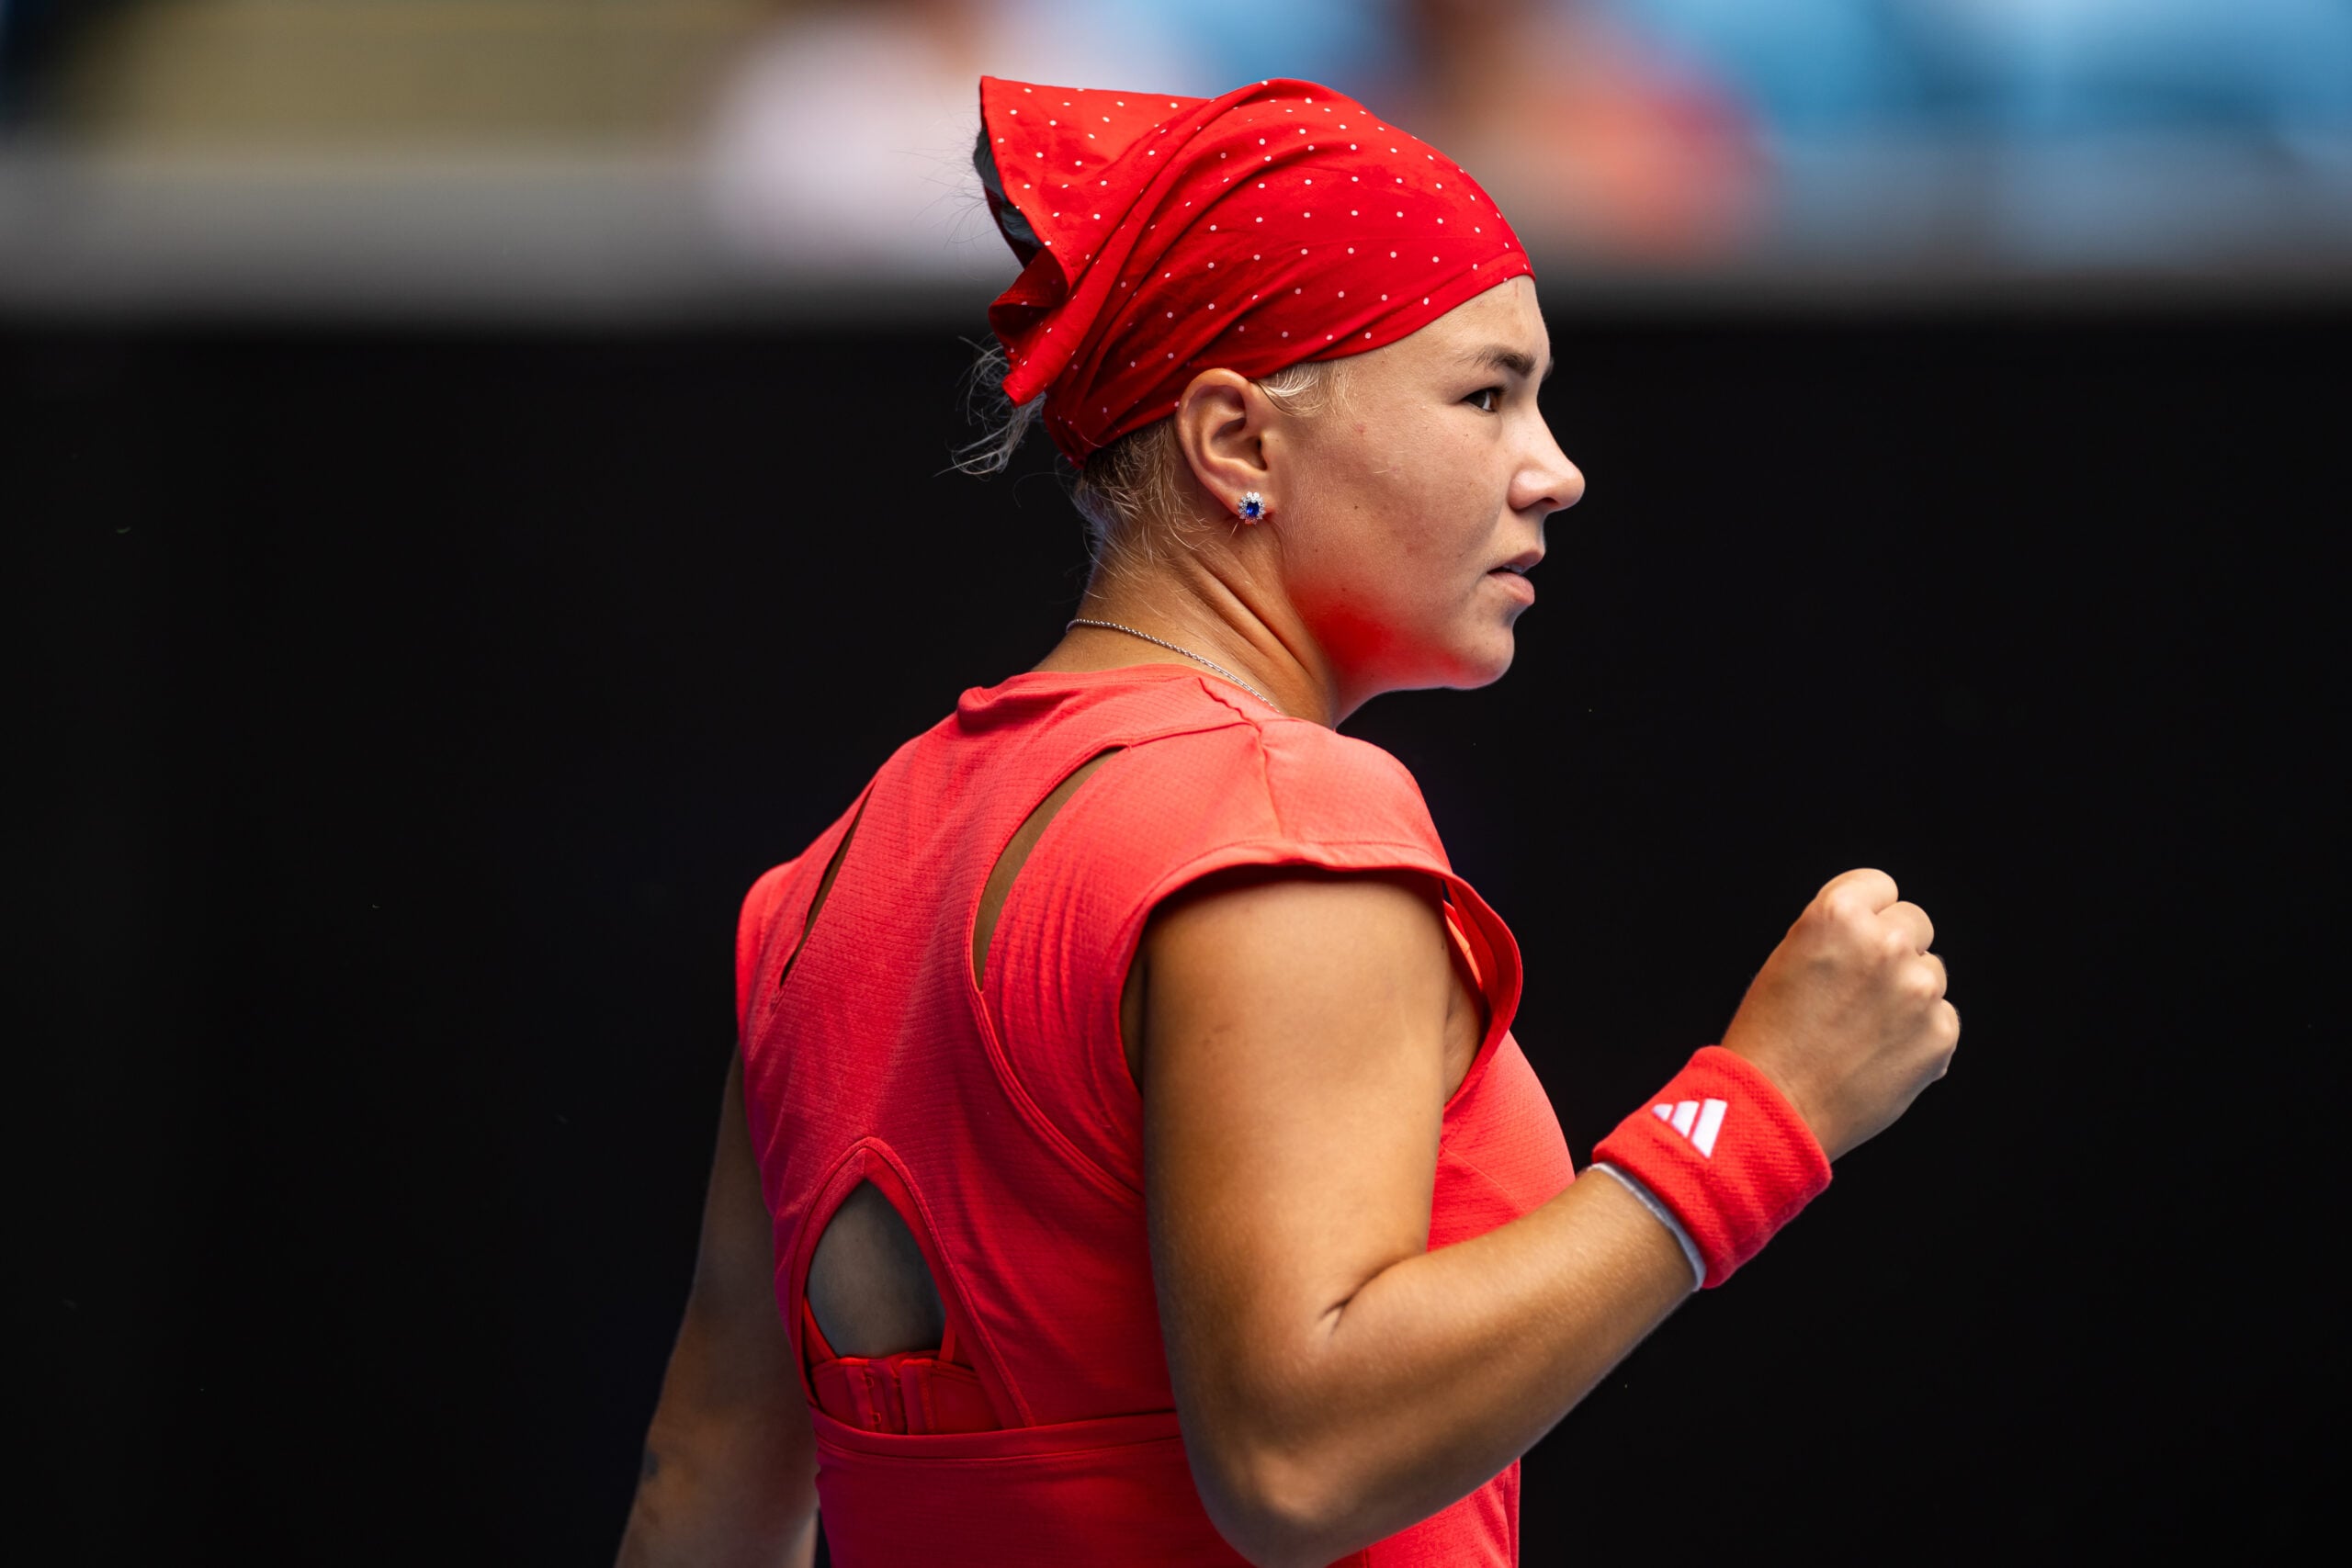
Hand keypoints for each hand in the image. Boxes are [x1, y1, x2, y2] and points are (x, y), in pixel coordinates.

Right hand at [1719, 869, 1958, 1161]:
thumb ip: (1837, 934)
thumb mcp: (1787, 959)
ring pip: (1931, 972)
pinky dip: (1920, 1034)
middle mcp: (1885, 943)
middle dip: (1893, 949)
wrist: (1776, 1107)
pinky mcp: (1941, 1033)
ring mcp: (1918, 989)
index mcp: (1837, 914)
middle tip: (1860, 989)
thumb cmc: (1769, 1037)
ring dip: (1909, 992)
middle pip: (1914, 923)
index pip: (1880, 886)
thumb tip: (1879, 931)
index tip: (1856, 940)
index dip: (1866, 914)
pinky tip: (1880, 1053)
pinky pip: (1942, 1018)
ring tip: (1865, 1028)